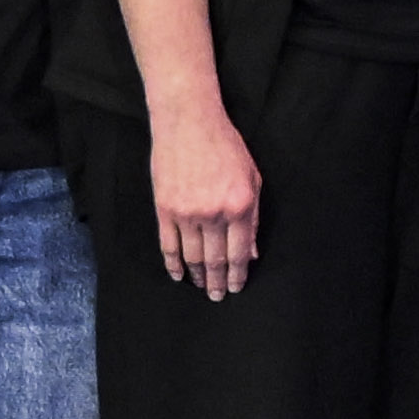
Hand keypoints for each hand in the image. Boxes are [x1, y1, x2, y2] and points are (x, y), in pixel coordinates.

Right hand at [149, 97, 264, 303]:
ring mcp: (187, 212)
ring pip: (192, 256)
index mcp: (240, 205)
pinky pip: (168, 245)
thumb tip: (251, 252)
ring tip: (200, 286)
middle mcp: (214, 213)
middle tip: (217, 296)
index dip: (237, 274)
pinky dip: (173, 263)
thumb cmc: (226, 146)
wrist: (189, 122)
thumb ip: (253, 217)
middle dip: (217, 281)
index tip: (235, 287)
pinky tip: (178, 274)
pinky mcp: (165, 208)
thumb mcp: (252, 178)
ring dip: (197, 275)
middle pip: (215, 259)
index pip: (239, 252)